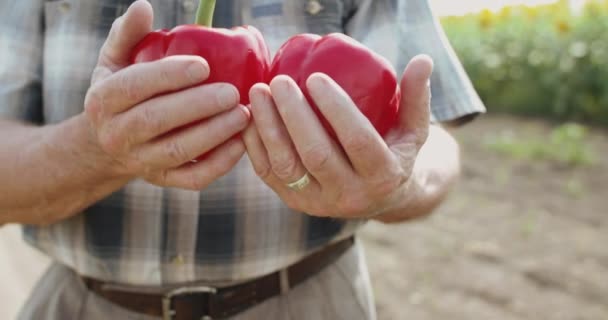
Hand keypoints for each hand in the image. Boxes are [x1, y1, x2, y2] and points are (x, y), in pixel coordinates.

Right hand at [83, 0, 248, 189]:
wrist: (108, 145)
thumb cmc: (121, 93)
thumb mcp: (114, 62)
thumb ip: (128, 35)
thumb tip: (144, 6)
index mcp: (103, 100)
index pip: (135, 86)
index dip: (169, 75)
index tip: (203, 65)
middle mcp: (117, 134)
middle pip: (156, 120)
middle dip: (197, 106)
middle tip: (233, 92)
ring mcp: (140, 162)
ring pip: (177, 151)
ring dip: (214, 134)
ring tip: (243, 115)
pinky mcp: (163, 180)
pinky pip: (192, 178)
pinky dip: (219, 164)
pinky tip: (241, 143)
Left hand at [243, 55, 432, 217]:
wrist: (379, 199)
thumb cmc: (395, 154)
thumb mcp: (414, 131)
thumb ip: (416, 98)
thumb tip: (423, 60)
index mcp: (382, 177)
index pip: (357, 141)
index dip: (336, 109)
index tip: (316, 77)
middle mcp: (349, 196)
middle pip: (316, 155)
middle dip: (294, 116)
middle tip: (279, 81)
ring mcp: (318, 203)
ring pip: (287, 166)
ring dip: (268, 127)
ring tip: (258, 93)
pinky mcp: (294, 202)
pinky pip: (268, 173)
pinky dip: (255, 143)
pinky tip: (249, 115)